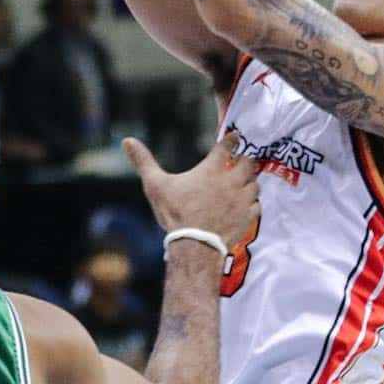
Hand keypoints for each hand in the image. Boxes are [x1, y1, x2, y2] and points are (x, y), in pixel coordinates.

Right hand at [125, 127, 256, 248]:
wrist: (194, 246)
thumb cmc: (175, 214)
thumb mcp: (155, 185)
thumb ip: (143, 161)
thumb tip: (127, 141)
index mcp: (211, 171)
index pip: (227, 147)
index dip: (233, 140)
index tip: (236, 137)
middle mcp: (230, 182)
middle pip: (248, 163)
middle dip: (246, 160)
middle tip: (242, 161)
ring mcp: (241, 200)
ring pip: (255, 185)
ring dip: (250, 182)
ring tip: (245, 183)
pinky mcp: (246, 218)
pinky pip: (256, 206)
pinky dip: (252, 204)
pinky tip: (246, 205)